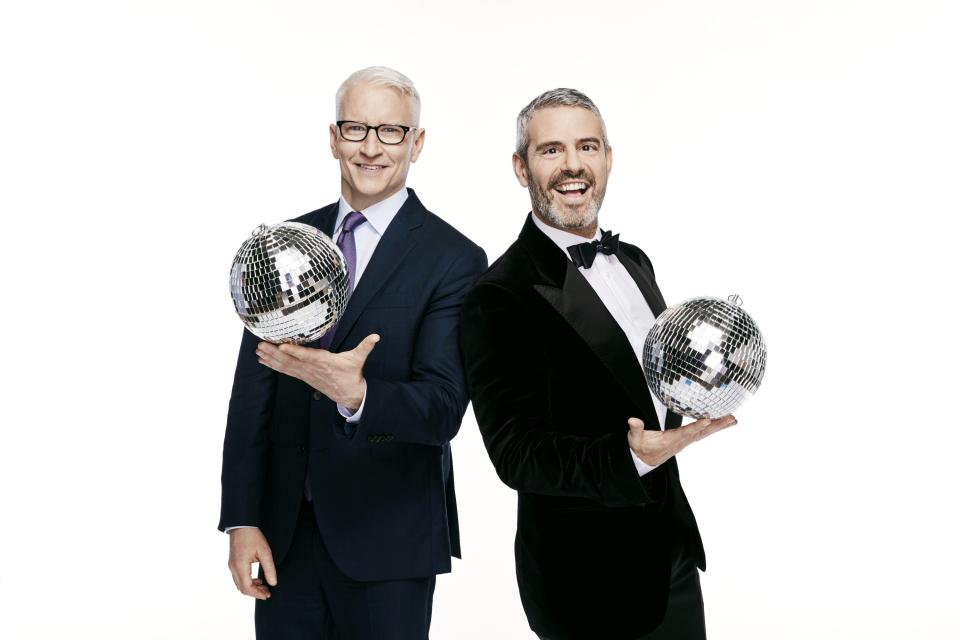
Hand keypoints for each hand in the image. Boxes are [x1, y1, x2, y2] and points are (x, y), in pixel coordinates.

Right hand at [228, 527, 276, 599]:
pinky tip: (257, 579)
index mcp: (240, 566)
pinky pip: (238, 578)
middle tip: (267, 593)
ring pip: (239, 584)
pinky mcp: (232, 563)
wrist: (241, 525)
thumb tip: (273, 583)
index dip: (258, 594)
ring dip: (251, 588)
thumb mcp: (264, 552)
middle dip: (255, 593)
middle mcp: (233, 568)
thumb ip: (269, 568)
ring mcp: (231, 566)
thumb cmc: (253, 536)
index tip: (267, 595)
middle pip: (242, 588)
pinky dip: (247, 582)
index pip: (247, 587)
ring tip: (264, 587)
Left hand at [256, 334, 379, 409]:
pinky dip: (274, 366)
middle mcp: (312, 369)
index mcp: (324, 362)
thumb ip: (365, 346)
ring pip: (286, 366)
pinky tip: (264, 361)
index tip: (281, 346)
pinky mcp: (303, 376)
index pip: (307, 356)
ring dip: (271, 359)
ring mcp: (306, 374)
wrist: (348, 394)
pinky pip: (286, 371)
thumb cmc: (351, 374)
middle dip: (274, 353)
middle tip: (261, 345)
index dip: (294, 351)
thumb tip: (376, 336)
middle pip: (291, 361)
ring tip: (258, 352)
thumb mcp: (358, 359)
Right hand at [627, 415, 736, 466]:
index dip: (695, 427)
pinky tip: (723, 423)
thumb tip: (633, 420)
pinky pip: (702, 433)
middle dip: (716, 426)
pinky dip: (713, 428)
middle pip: (700, 433)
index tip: (707, 420)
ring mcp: (685, 441)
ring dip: (718, 427)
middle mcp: (681, 442)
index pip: (685, 433)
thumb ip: (636, 429)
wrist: (644, 460)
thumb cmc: (640, 447)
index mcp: (670, 440)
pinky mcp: (686, 440)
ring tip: (733, 419)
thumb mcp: (634, 439)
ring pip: (704, 433)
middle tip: (730, 418)